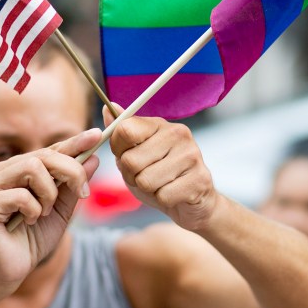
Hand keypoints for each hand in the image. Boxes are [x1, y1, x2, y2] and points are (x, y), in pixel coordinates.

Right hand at [0, 129, 100, 285]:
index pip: (49, 150)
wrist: (9, 271)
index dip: (73, 142)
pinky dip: (34, 210)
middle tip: (83, 192)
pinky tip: (28, 222)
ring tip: (44, 212)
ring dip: (49, 193)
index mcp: (16, 169)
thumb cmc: (32, 239)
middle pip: (44, 155)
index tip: (97, 135)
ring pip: (32, 168)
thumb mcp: (61, 211)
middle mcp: (0, 172)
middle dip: (71, 171)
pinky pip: (21, 196)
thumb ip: (73, 185)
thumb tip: (93, 157)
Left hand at [103, 107, 217, 231]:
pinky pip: (163, 196)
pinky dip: (163, 199)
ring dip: (147, 189)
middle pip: (131, 160)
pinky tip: (173, 193)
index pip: (125, 130)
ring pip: (146, 180)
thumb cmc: (159, 175)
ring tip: (160, 184)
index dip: (119, 149)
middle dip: (131, 175)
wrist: (192, 200)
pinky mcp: (199, 179)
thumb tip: (108, 106)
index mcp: (160, 124)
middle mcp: (178, 134)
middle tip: (145, 176)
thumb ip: (121, 133)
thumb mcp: (135, 152)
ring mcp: (191, 155)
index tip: (127, 155)